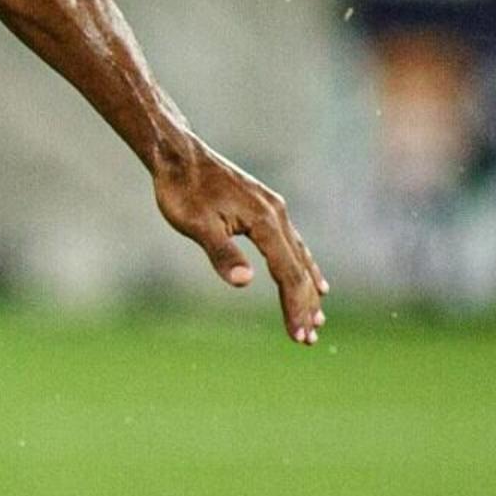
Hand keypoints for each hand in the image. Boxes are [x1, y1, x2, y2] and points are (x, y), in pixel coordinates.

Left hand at [149, 138, 327, 343]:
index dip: (295, 307)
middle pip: (299, 269)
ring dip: (308, 289)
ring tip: (317, 318)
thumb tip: (245, 281)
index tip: (299, 337)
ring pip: (299, 257)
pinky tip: (313, 279)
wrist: (178, 155)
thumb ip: (222, 253)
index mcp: (264, 221)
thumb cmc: (182, 190)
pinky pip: (293, 244)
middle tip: (308, 340)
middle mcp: (277, 215)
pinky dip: (304, 266)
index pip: (287, 273)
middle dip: (304, 305)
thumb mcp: (196, 225)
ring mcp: (274, 210)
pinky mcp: (266, 208)